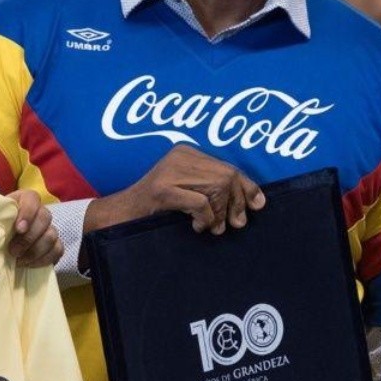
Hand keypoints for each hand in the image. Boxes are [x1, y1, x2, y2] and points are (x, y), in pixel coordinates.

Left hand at [7, 189, 63, 266]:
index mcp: (24, 200)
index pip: (32, 198)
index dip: (28, 213)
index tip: (18, 229)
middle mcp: (39, 212)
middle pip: (45, 217)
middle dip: (29, 237)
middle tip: (13, 251)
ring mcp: (49, 228)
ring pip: (52, 235)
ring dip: (35, 251)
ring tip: (19, 261)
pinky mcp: (54, 245)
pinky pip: (58, 250)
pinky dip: (44, 259)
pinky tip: (29, 264)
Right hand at [84, 145, 265, 233]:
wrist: (121, 216)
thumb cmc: (157, 209)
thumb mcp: (188, 192)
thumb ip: (214, 191)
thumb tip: (253, 202)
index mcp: (187, 153)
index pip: (229, 166)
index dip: (247, 186)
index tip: (259, 204)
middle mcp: (180, 156)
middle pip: (227, 176)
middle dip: (236, 202)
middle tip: (235, 224)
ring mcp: (170, 172)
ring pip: (217, 188)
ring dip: (220, 214)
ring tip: (213, 227)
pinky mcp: (163, 190)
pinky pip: (201, 202)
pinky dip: (205, 218)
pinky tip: (196, 227)